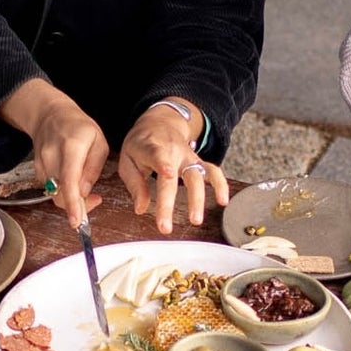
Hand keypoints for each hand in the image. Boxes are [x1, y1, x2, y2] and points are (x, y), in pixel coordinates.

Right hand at [0, 79, 104, 227]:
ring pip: (56, 194)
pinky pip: (52, 189)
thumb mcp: (99, 142)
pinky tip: (71, 179)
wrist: (50, 115)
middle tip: (94, 200)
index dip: (73, 204)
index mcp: (71, 146)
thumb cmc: (79, 127)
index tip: (76, 221)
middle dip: (77, 205)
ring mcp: (41, 164)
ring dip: (71, 198)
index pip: (70, 180)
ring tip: (84, 187)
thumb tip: (85, 192)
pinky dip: (63, 191)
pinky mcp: (37, 171)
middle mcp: (52, 156)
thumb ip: (93, 168)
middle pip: (61, 193)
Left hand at [118, 106, 228, 234]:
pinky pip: (213, 171)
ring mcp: (189, 157)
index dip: (164, 165)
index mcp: (152, 148)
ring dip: (198, 199)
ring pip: (198, 175)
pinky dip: (220, 185)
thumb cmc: (141, 145)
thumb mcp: (128, 160)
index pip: (159, 156)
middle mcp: (174, 152)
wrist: (160, 123)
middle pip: (175, 176)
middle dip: (171, 202)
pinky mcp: (198, 162)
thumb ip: (135, 184)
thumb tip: (141, 208)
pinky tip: (223, 202)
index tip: (168, 174)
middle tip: (166, 227)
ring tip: (196, 220)